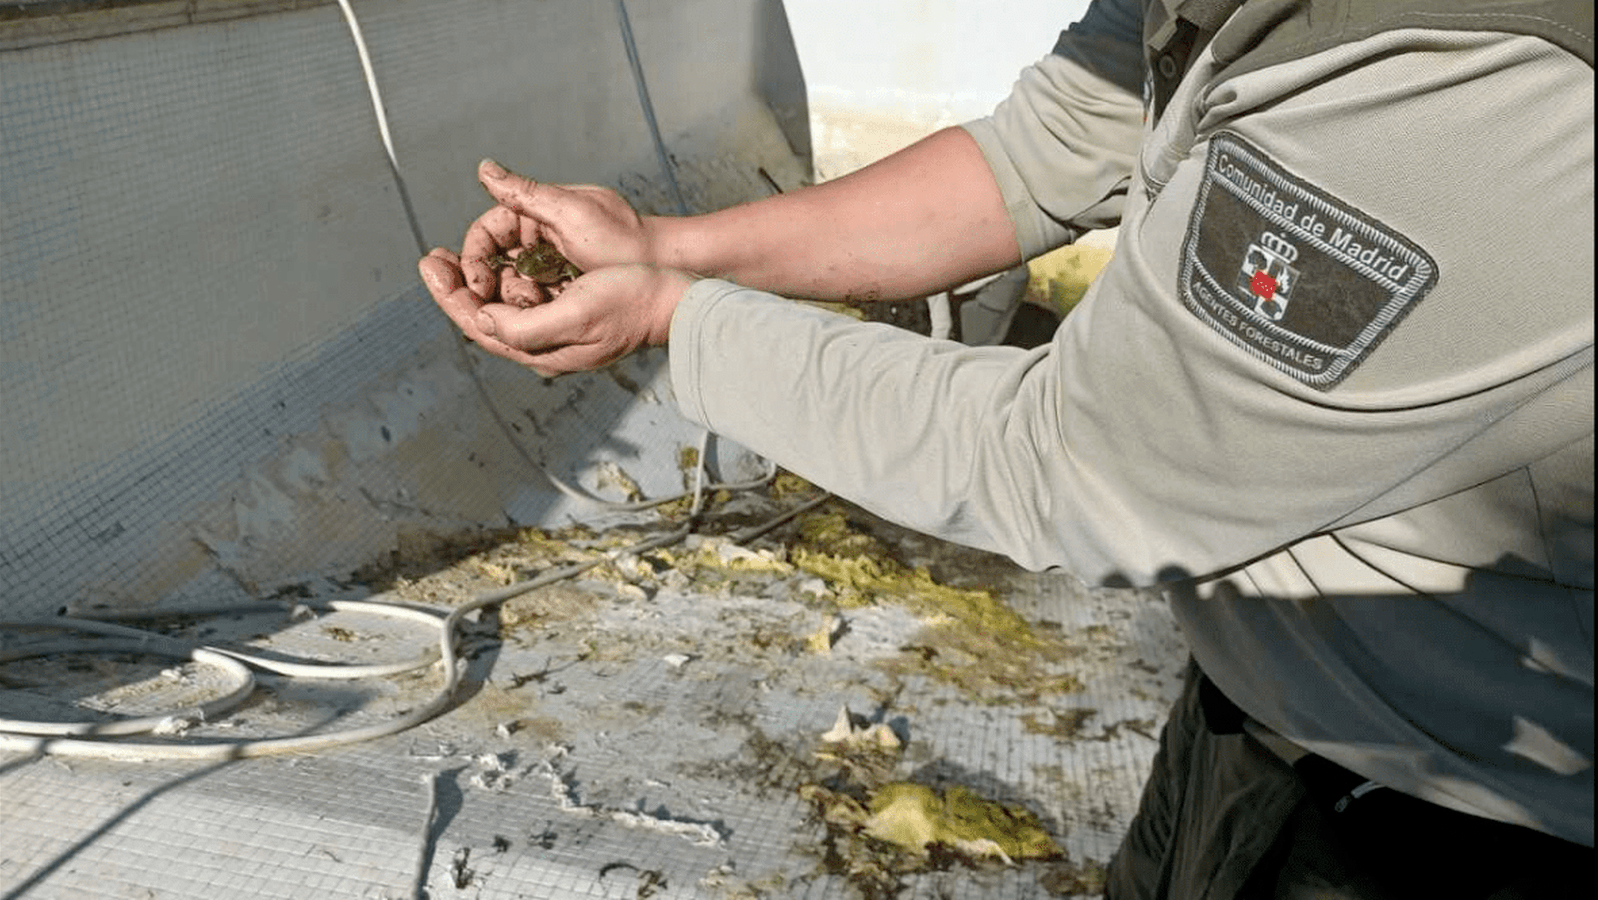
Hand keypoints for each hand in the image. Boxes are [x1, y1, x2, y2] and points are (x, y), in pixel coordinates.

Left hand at [419, 248, 692, 376]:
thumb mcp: (576, 313)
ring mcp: (557, 331)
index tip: (428, 264)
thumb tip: (482, 320)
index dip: (448, 295)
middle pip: (485, 317)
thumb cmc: (630, 302)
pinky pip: (527, 299)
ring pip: (504, 307)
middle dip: (456, 287)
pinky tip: (500, 260)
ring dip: (480, 281)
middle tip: (431, 257)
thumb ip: (524, 325)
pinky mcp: (570, 314)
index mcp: (541, 351)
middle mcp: (544, 345)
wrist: (674, 300)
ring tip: (458, 255)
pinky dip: (507, 279)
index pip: (479, 325)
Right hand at [460, 158, 660, 304]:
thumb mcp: (573, 215)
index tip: (477, 286)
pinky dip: (533, 308)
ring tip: (529, 310)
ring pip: (513, 284)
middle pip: (495, 262)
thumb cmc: (623, 240)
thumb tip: (483, 168)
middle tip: (502, 305)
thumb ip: (527, 194)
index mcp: (536, 209)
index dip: (474, 259)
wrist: (665, 267)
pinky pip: (535, 298)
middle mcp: (539, 233)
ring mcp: (551, 259)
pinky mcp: (563, 283)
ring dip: (513, 300)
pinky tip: (541, 319)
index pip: (485, 232)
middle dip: (492, 285)